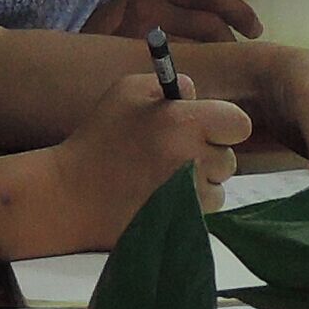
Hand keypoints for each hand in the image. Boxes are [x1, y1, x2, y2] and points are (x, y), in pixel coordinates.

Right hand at [49, 65, 249, 238]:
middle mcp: (193, 160)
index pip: (239, 124)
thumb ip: (170, 85)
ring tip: (163, 177)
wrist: (70, 196)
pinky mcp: (181, 224)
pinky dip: (190, 206)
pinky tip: (161, 197)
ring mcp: (189, 197)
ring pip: (218, 189)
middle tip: (174, 154)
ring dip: (201, 184)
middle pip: (229, 159)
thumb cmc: (98, 138)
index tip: (203, 128)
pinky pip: (204, 213)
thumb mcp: (127, 92)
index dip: (223, 125)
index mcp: (184, 122)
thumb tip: (196, 95)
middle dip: (208, 155)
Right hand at [103, 0, 261, 41]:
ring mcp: (147, 12)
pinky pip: (195, 47)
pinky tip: (216, 60)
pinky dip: (212, 55)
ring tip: (236, 48)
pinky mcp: (147, 41)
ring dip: (229, 38)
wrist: (113, 56)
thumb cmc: (156, 22)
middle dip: (241, 12)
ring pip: (207, 23)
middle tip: (255, 29)